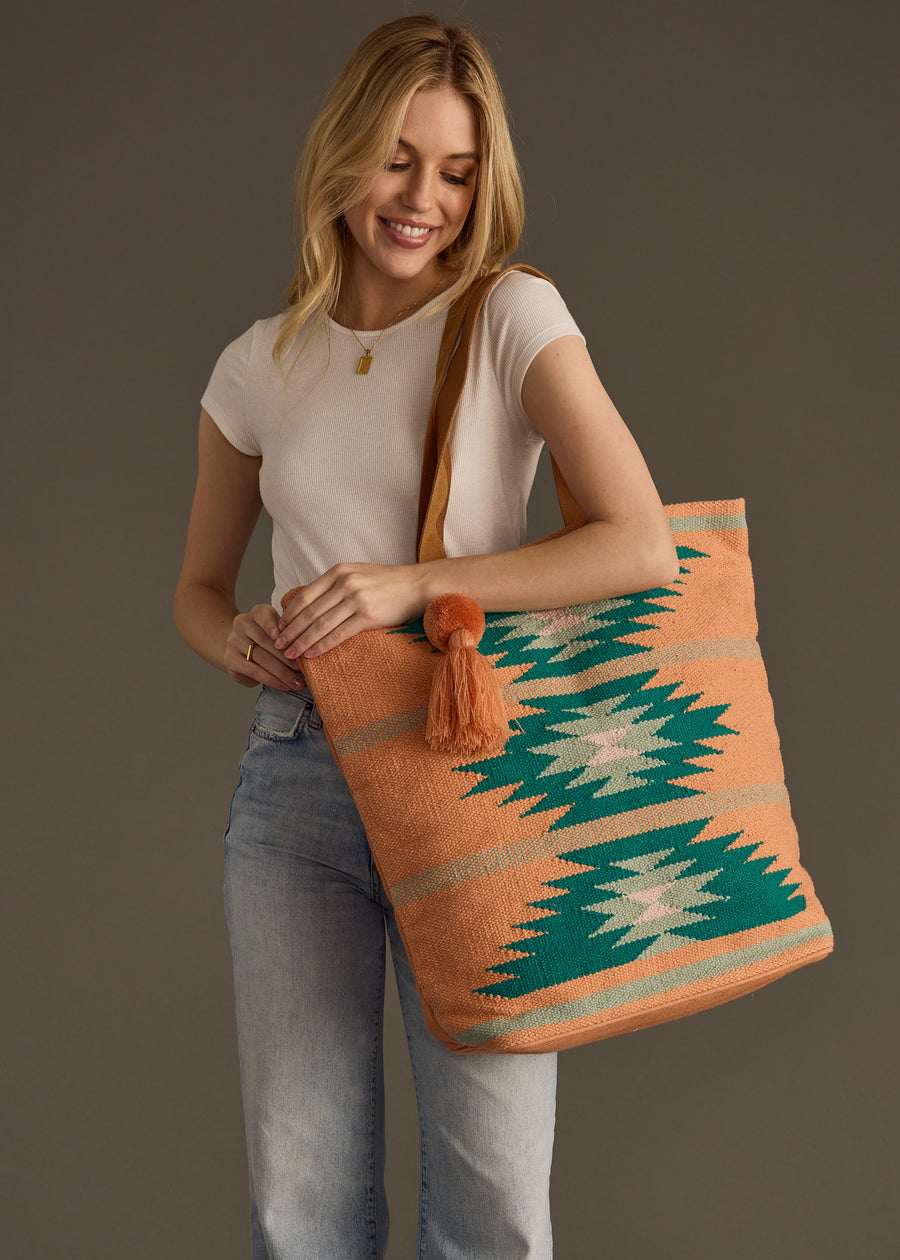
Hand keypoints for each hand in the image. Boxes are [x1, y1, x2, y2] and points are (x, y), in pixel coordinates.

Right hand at [224, 603, 307, 690]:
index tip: (287, 639)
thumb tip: (309, 647)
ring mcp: (234, 641)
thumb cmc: (267, 639)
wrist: (240, 648)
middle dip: (286, 656)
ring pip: (261, 658)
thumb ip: (289, 634)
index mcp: (256, 613)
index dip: (274, 626)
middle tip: (302, 668)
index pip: (264, 615)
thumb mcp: (278, 630)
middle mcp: (242, 624)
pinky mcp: (231, 660)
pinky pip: (254, 671)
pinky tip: (284, 686)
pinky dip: (271, 680)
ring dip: (282, 672)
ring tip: (297, 682)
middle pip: (265, 640)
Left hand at [274, 563, 427, 658]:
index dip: (289, 615)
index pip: (305, 596)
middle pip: (309, 612)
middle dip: (291, 631)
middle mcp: (345, 583)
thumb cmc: (386, 583)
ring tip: (291, 654)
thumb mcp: (357, 574)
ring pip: (321, 624)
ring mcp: (356, 599)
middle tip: (279, 645)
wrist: (416, 586)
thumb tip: (311, 603)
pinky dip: (323, 645)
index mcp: (339, 572)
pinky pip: (339, 634)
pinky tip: (312, 654)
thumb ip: (335, 585)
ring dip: (303, 641)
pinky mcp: (368, 616)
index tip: (279, 628)